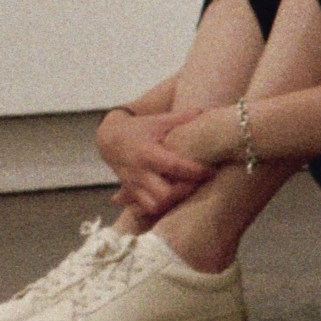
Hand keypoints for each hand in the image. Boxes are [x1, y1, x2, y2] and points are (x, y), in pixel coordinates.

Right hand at [97, 109, 213, 221]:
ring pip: (154, 206)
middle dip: (183, 191)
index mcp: (148, 152)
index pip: (173, 166)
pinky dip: (160, 207)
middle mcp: (139, 172)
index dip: (194, 171)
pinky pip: (146, 209)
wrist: (109, 139)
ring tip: (186, 192)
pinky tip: (172, 200)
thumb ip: (181, 118)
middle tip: (199, 184)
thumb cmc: (138, 128)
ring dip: (172, 202)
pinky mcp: (131, 193)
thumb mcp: (158, 120)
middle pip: (164, 194)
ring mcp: (134, 185)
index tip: (211, 171)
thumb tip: (205, 111)